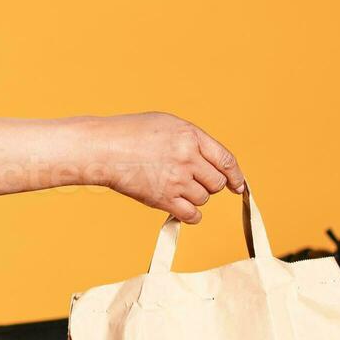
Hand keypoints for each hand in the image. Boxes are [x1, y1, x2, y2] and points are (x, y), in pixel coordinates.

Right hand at [92, 112, 244, 222]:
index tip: (237, 185)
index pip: (226, 160)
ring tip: (175, 188)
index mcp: (191, 136)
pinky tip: (181, 208)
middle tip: (192, 182)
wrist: (103, 149)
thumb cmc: (129, 133)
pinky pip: (192, 215)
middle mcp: (188, 158)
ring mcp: (176, 179)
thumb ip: (192, 139)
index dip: (235, 175)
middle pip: (216, 182)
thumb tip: (210, 160)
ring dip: (194, 197)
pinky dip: (191, 215)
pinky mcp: (163, 199)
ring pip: (203, 199)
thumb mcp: (166, 124)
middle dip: (208, 184)